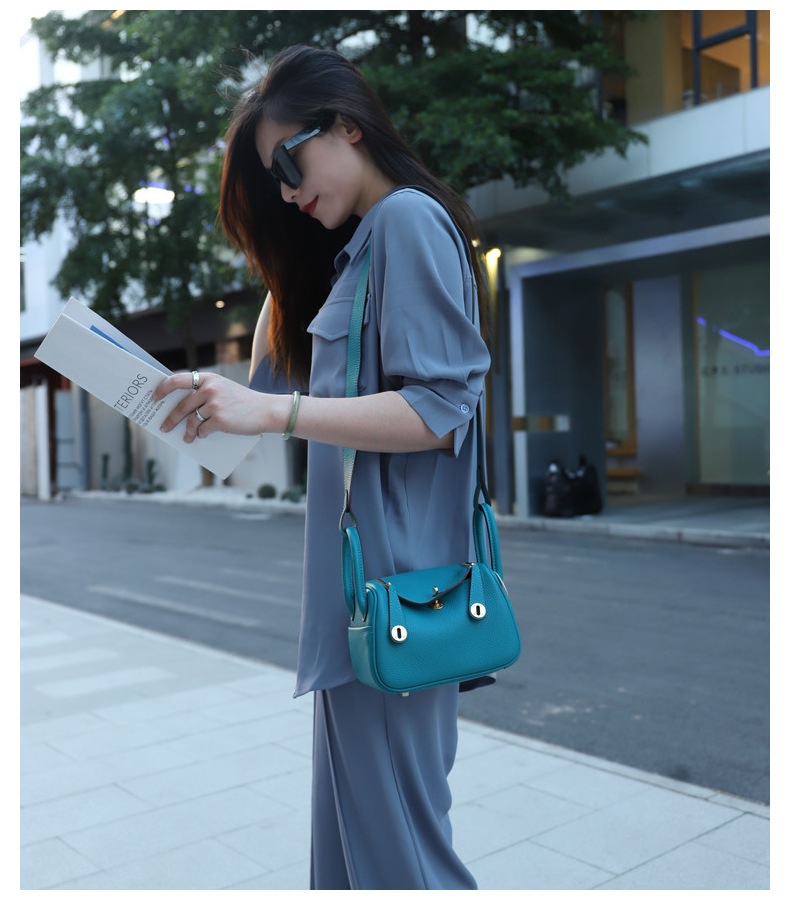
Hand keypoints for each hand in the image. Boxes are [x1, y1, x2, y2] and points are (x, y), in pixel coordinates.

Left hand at [152, 371, 277, 441]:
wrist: (266, 410)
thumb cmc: (243, 402)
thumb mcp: (223, 389)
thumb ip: (204, 393)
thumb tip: (180, 409)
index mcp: (208, 378)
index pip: (177, 380)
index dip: (162, 389)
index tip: (154, 398)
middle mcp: (210, 389)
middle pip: (181, 406)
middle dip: (171, 419)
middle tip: (164, 427)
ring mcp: (215, 404)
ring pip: (192, 421)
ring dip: (187, 432)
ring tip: (186, 438)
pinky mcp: (220, 420)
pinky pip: (203, 430)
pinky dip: (202, 435)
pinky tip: (203, 436)